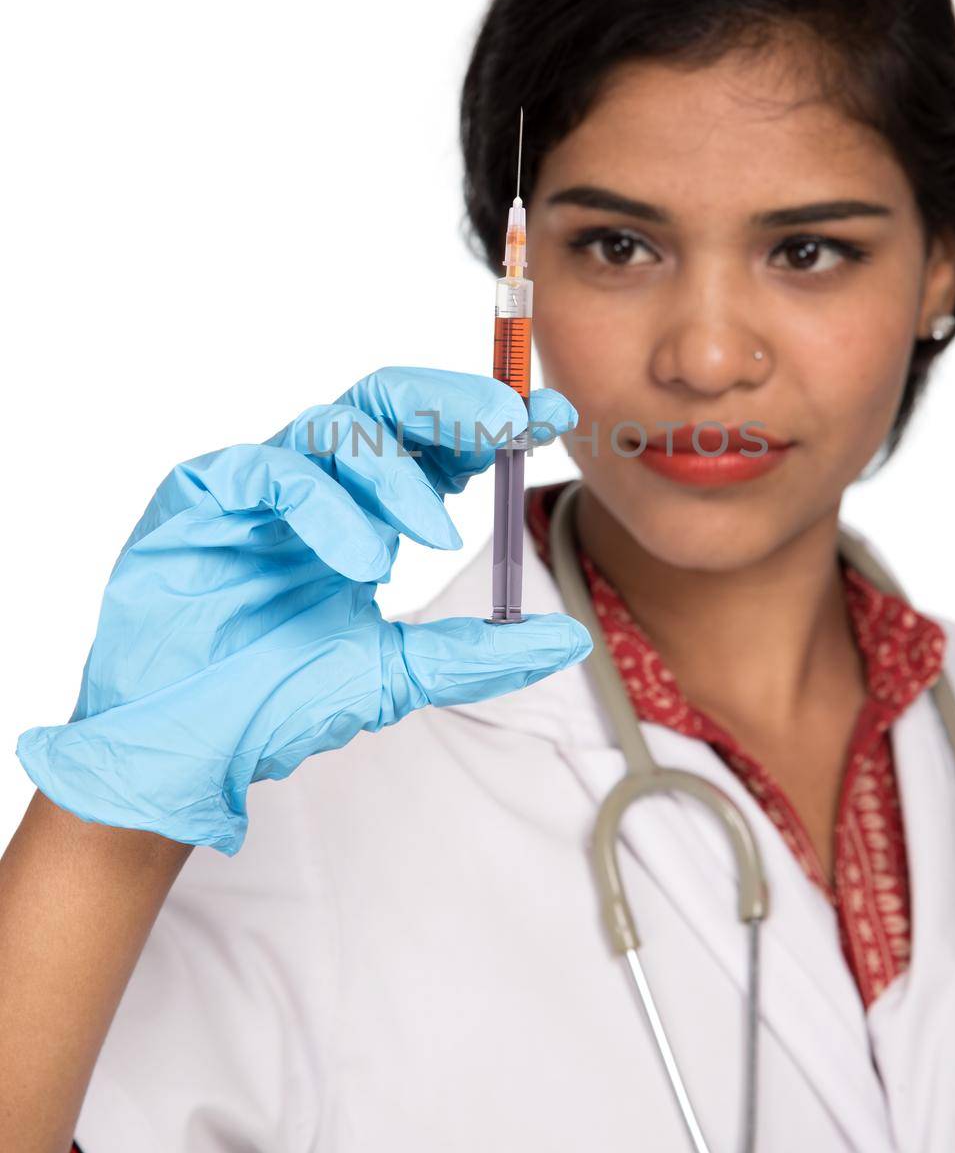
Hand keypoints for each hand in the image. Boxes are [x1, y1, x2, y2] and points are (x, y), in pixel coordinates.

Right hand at [16, 367, 591, 855]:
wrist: (184, 750)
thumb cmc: (272, 702)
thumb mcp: (397, 677)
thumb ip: (479, 655)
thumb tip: (571, 640)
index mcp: (362, 512)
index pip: (434, 440)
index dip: (492, 422)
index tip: (555, 418)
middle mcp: (314, 483)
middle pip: (388, 401)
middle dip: (455, 403)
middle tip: (509, 424)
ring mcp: (256, 484)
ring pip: (335, 425)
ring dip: (396, 472)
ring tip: (432, 534)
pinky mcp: (201, 495)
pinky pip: (270, 471)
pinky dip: (328, 507)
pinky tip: (363, 559)